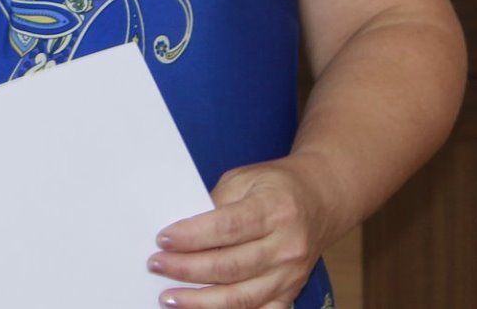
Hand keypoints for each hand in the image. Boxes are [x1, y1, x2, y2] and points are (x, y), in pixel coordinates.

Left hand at [149, 159, 333, 308]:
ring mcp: (291, 274)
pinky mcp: (291, 291)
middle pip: (231, 266)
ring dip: (201, 301)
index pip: (226, 227)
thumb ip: (215, 205)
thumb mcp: (243, 180)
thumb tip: (180, 232)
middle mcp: (287, 246)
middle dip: (187, 269)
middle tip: (156, 265)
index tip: (162, 240)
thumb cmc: (275, 187)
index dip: (191, 236)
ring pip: (242, 297)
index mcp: (274, 210)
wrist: (320, 200)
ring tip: (169, 298)